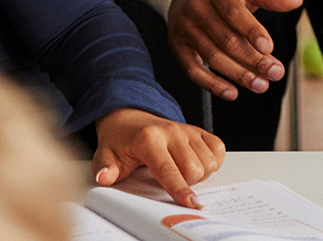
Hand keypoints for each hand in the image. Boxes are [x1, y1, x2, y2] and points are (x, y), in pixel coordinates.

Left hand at [91, 108, 223, 206]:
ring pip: (208, 162)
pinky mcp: (198, 129)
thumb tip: (105, 177)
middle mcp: (171, 131)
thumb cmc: (120, 140)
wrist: (129, 118)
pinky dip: (212, 160)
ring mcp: (187, 129)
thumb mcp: (106, 154)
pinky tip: (196, 161)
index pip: (168, 170)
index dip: (180, 189)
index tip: (191, 204)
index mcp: (149, 139)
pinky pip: (218, 148)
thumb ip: (104, 168)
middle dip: (187, 183)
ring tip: (180, 170)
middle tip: (170, 179)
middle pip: (194, 169)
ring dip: (199, 173)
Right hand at [167, 0, 301, 100]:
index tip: (270, 48)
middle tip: (275, 73)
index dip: (252, 32)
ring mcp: (184, 27)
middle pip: (225, 39)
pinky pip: (193, 70)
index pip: (234, 13)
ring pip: (212, 57)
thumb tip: (296, 1)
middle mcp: (196, 7)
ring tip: (261, 85)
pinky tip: (233, 92)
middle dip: (253, 60)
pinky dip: (213, 85)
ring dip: (238, 75)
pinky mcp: (177, 45)